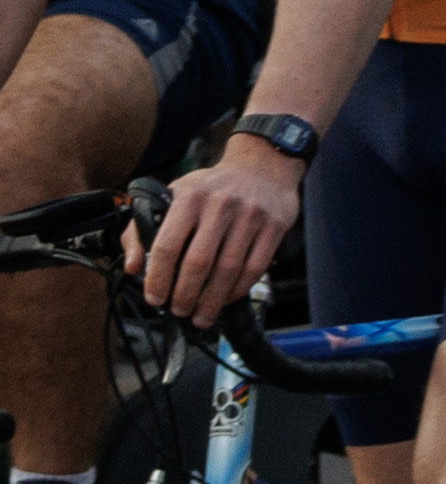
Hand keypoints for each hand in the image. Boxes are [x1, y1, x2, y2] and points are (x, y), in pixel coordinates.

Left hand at [133, 134, 295, 325]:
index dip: (158, 278)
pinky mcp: (274, 226)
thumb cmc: (211, 187)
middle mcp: (220, 206)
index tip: (155, 298)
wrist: (262, 166)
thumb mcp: (172, 195)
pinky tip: (227, 299)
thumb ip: (142, 229)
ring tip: (201, 316)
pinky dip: (239, 289)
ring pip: (228, 270)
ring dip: (212, 300)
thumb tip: (134, 267)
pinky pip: (255, 267)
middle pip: (199, 263)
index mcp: (189, 198)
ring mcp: (250, 216)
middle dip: (186, 295)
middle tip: (179, 311)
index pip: (167, 246)